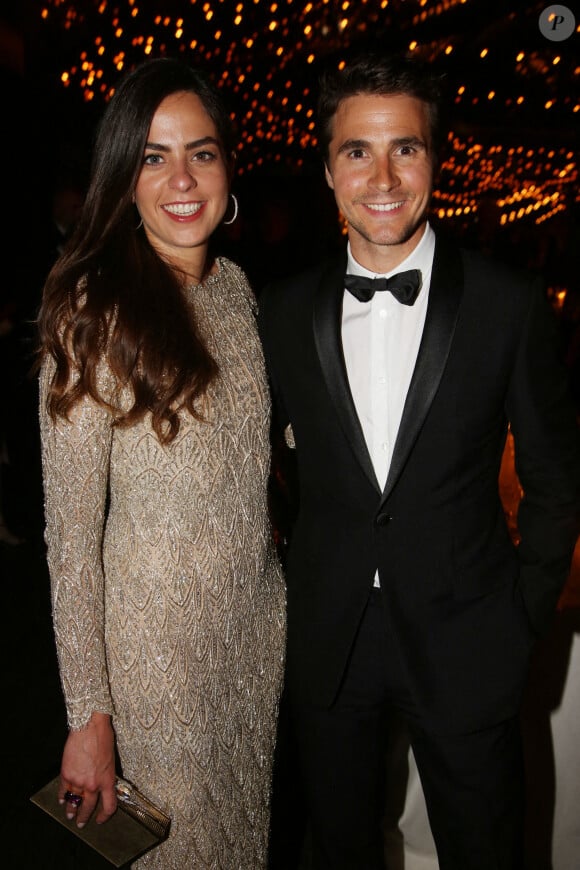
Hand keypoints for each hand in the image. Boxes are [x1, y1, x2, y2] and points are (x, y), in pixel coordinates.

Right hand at [58, 711, 116, 827]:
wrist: (90, 727)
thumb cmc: (103, 738)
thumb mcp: (111, 760)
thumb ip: (106, 775)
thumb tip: (102, 785)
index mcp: (107, 780)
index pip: (109, 806)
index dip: (105, 816)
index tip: (100, 820)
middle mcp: (93, 784)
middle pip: (89, 808)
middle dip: (84, 817)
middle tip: (81, 822)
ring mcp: (79, 781)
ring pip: (74, 801)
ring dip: (71, 810)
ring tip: (70, 814)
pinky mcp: (67, 774)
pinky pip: (64, 791)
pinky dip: (62, 796)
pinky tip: (62, 799)